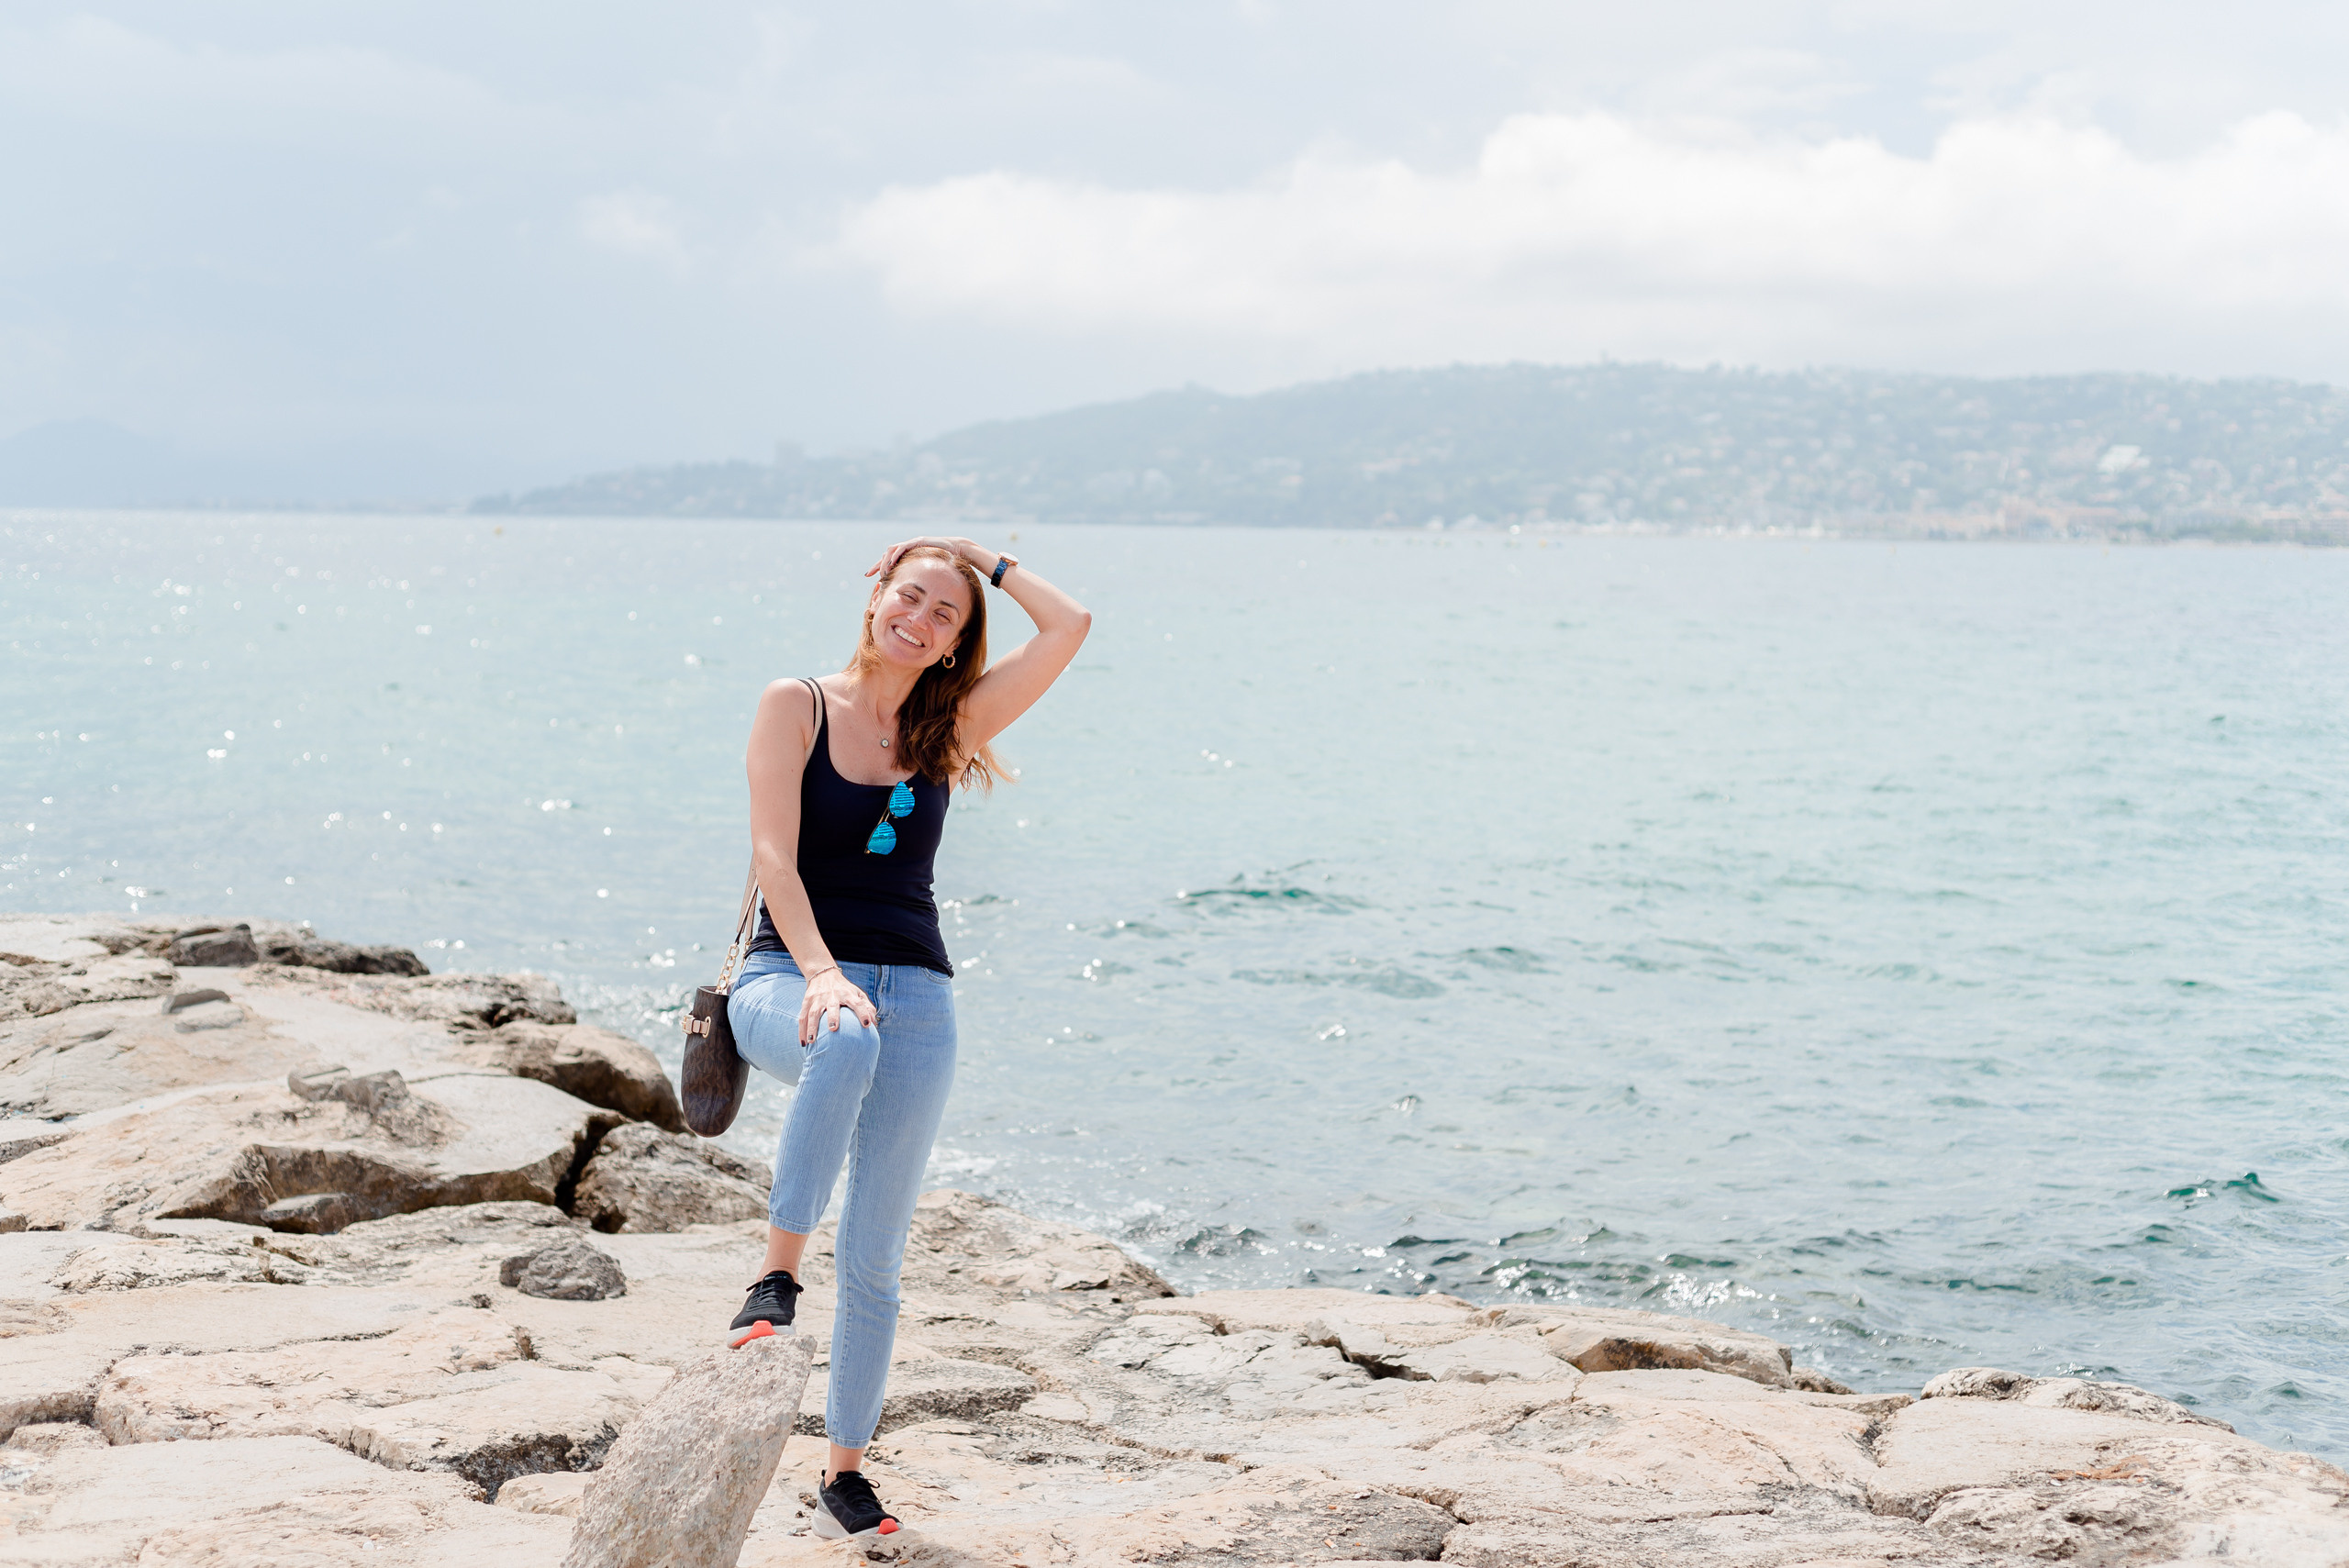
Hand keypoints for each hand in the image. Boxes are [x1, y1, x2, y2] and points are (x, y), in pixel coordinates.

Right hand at [797, 967, 876, 1043]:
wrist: (823, 974)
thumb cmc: (845, 989)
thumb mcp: (857, 993)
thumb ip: (867, 1007)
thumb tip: (874, 1024)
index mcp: (847, 994)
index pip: (857, 1003)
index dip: (863, 1013)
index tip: (867, 1025)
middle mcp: (832, 995)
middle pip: (832, 1006)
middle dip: (832, 1017)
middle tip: (833, 1029)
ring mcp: (818, 998)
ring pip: (813, 1012)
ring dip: (812, 1027)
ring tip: (811, 1041)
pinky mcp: (807, 1001)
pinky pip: (802, 1017)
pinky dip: (802, 1030)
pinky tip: (803, 1043)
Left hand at [865, 535, 981, 579]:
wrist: (960, 551)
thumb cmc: (948, 565)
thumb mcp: (931, 575)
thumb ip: (923, 582)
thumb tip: (916, 597)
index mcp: (909, 556)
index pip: (890, 562)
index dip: (880, 569)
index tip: (871, 578)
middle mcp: (908, 548)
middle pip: (886, 555)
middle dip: (877, 565)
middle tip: (869, 574)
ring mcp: (912, 544)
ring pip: (891, 550)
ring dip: (885, 561)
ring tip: (882, 572)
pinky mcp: (918, 542)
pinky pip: (903, 547)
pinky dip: (895, 555)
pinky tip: (891, 563)